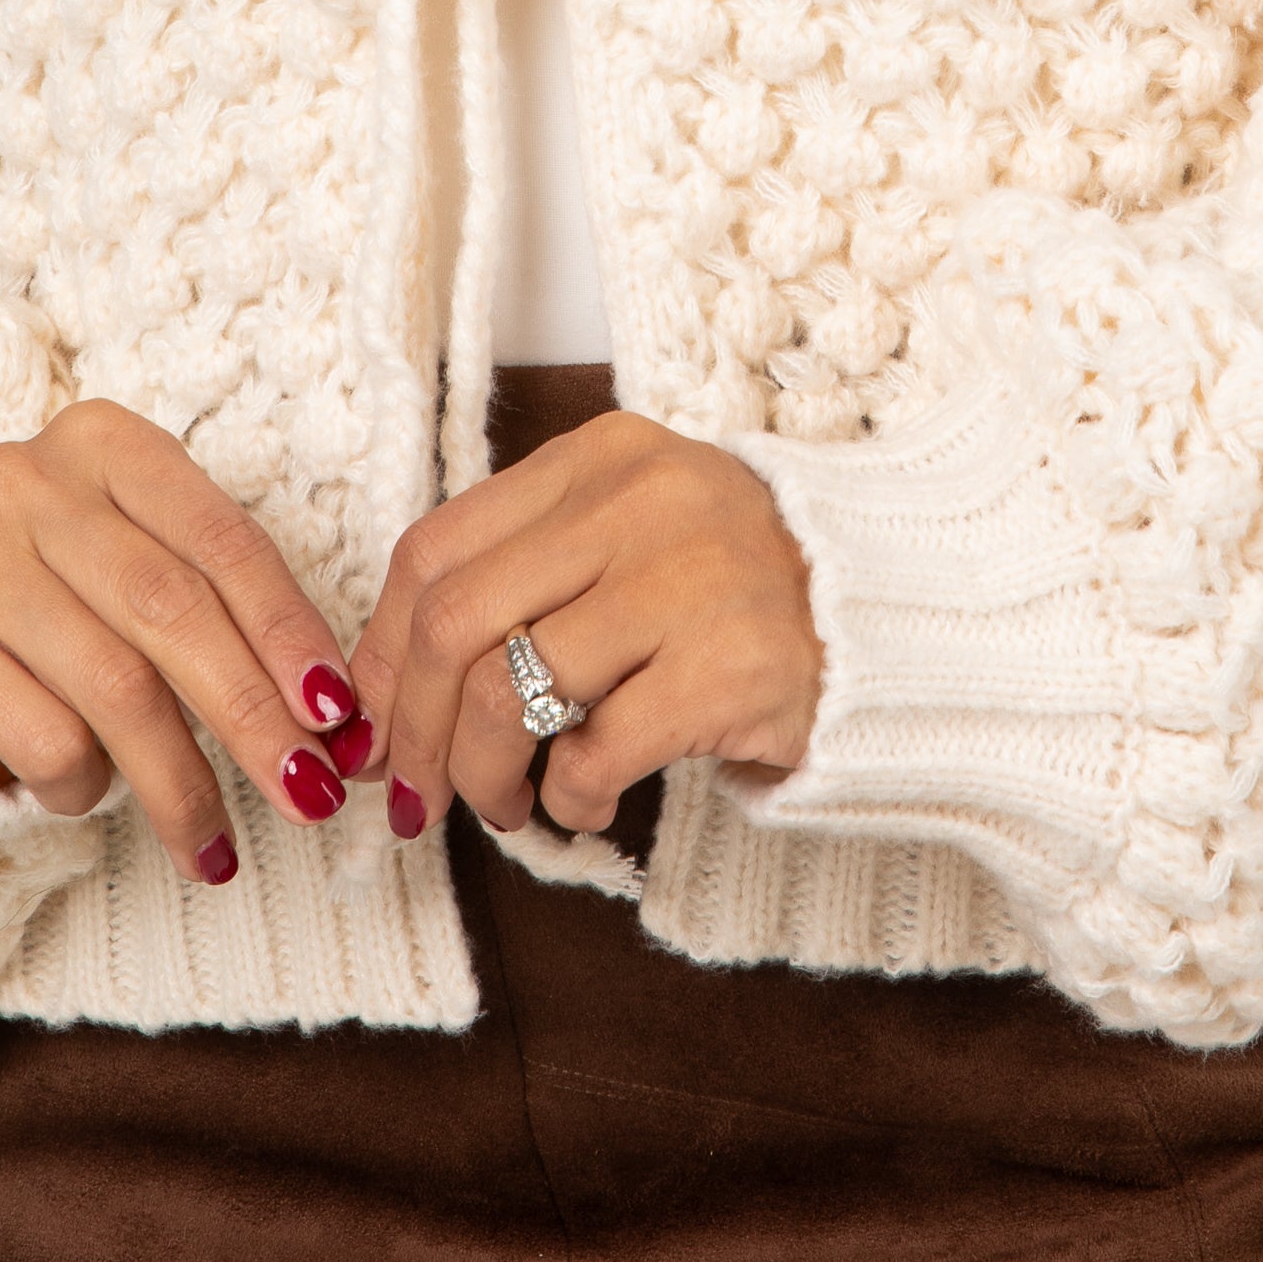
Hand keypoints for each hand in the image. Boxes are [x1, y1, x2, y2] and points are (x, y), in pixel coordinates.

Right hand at [0, 400, 366, 882]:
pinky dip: (85, 785)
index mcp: (104, 444)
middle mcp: (27, 483)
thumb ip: (223, 613)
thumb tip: (331, 714)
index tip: (337, 711)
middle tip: (309, 792)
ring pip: (115, 686)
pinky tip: (88, 797)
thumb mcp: (144, 576)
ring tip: (215, 847)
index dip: (287, 629)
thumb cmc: (63, 610)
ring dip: (182, 782)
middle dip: (252, 714)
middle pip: (171, 609)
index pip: (221, 538)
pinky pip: (44, 738)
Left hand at [346, 410, 821, 841]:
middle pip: (455, 623)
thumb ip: (522, 580)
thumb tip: (383, 689)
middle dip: (415, 727)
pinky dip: (570, 797)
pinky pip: (596, 753)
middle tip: (419, 791)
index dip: (381, 648)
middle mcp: (640, 503)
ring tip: (508, 804)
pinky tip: (589, 802)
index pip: (436, 548)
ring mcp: (688, 582)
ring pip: (510, 693)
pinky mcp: (728, 670)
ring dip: (485, 775)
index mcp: (600, 457)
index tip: (373, 718)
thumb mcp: (628, 536)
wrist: (890, 613)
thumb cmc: (733, 586)